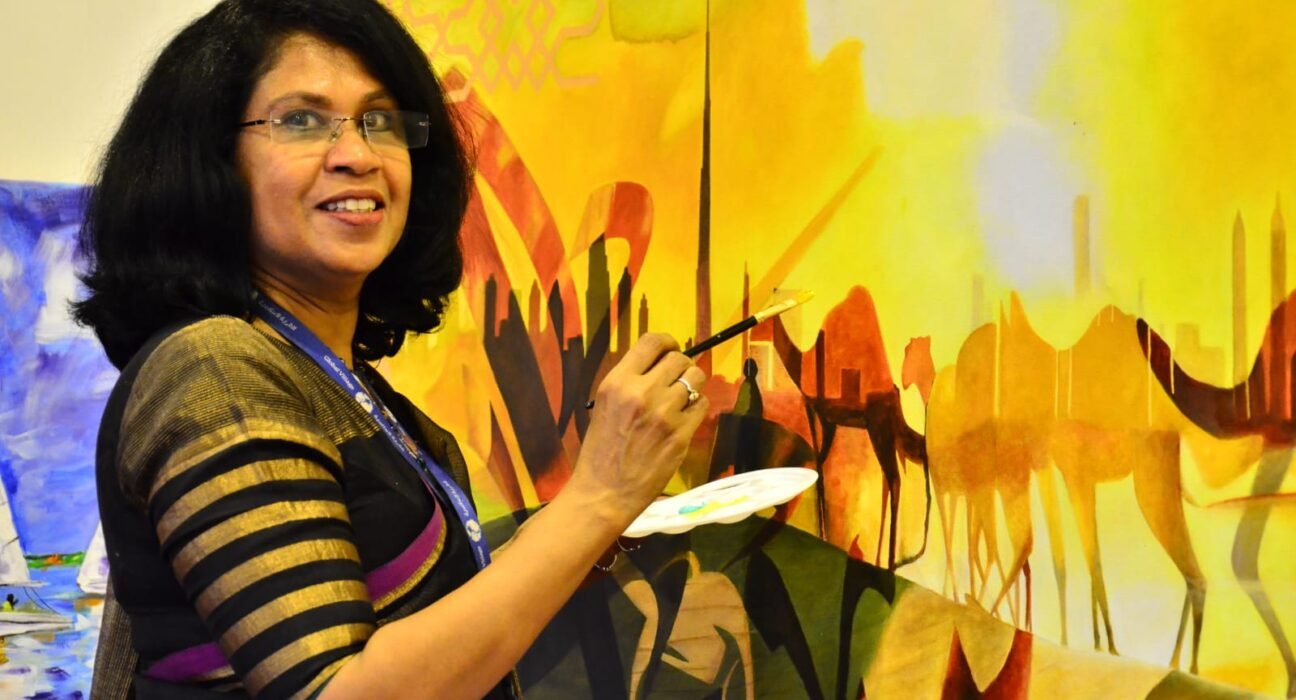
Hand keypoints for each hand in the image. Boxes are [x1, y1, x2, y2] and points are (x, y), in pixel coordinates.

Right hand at [564, 333, 708, 528]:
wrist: (604, 492)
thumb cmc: (600, 450)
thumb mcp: (605, 405)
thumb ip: (630, 382)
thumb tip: (658, 365)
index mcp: (617, 382)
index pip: (652, 342)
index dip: (667, 342)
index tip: (669, 350)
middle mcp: (642, 392)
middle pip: (679, 359)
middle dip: (681, 367)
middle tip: (675, 381)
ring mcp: (664, 413)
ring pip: (696, 379)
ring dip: (692, 386)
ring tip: (681, 399)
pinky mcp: (681, 434)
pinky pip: (702, 405)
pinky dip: (696, 408)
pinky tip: (684, 418)